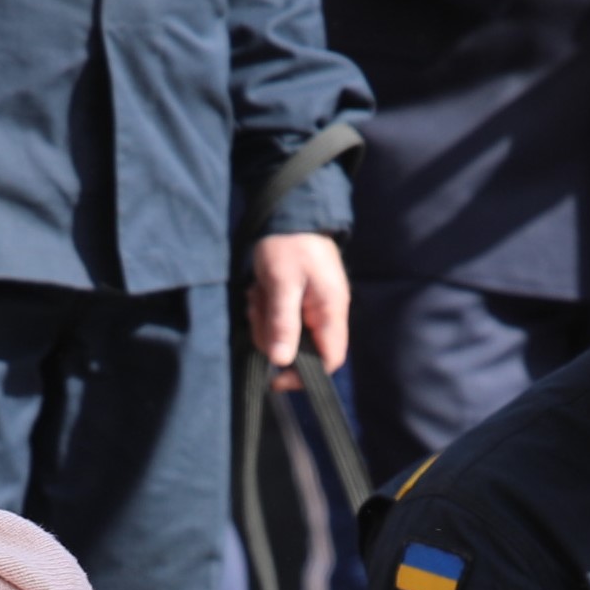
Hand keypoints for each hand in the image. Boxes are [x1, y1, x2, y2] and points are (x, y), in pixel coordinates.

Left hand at [248, 232, 350, 381]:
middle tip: (258, 309)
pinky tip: (259, 291)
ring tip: (258, 294)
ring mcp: (312, 308)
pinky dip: (265, 310)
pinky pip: (279, 320)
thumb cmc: (289, 244)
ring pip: (285, 336)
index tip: (275, 377)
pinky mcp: (297, 301)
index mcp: (331, 311)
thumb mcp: (282, 283)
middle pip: (301, 351)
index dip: (304, 375)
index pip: (330, 360)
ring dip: (265, 321)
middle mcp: (326, 314)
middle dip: (273, 337)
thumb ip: (283, 323)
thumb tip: (281, 361)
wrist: (288, 213)